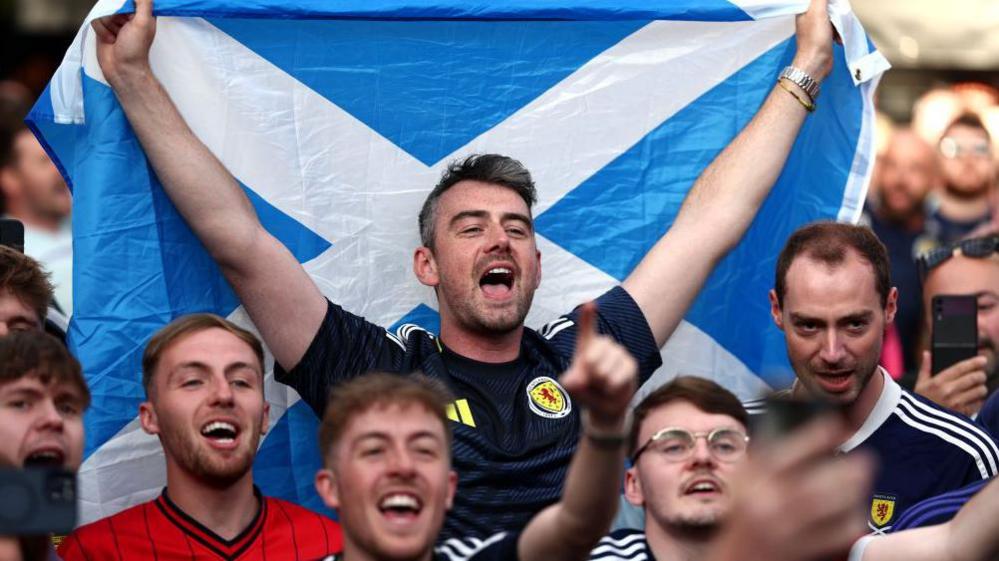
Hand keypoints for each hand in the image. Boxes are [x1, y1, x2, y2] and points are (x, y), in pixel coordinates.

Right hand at [92, 0, 156, 86]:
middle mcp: (128, 17)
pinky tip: (109, 40)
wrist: (122, 69)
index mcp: (141, 14)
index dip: (123, 4)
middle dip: (114, 15)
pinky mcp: (103, 29)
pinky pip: (95, 19)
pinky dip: (100, 30)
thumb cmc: (135, 49)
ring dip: (107, 25)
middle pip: (113, 3)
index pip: (130, 0)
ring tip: (115, 38)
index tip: (124, 15)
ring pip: (102, 11)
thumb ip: (143, 4)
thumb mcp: (143, 23)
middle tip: (121, 28)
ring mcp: (115, 23)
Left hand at [560, 302, 637, 430]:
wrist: (604, 406)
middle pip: (591, 358)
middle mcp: (604, 344)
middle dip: (587, 375)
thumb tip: (577, 381)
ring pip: (604, 371)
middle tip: (591, 381)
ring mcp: (618, 352)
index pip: (587, 328)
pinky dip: (610, 389)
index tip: (590, 302)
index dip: (588, 316)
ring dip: (599, 384)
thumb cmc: (585, 390)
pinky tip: (612, 389)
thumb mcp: (572, 387)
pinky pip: (616, 380)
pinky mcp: (631, 364)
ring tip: (601, 385)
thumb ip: (571, 382)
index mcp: (586, 344)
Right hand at [709, 416, 871, 560]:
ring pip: (835, 506)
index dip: (818, 435)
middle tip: (865, 458)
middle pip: (821, 482)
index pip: (789, 452)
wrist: (739, 559)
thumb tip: (790, 420)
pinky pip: (841, 532)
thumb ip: (763, 452)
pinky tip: (855, 509)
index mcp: (753, 481)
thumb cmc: (742, 513)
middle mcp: (771, 503)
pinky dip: (854, 519)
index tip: (838, 424)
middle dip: (850, 468)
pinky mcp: (806, 549)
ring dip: (856, 490)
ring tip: (862, 479)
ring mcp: (790, 529)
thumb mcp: (742, 479)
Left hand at [791, 0, 833, 81]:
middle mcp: (809, 18)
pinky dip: (839, 32)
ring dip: (839, 23)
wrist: (816, 62)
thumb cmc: (814, 40)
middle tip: (836, 18)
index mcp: (804, 10)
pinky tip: (838, 39)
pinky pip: (835, 28)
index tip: (835, 4)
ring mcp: (816, 27)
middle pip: (828, 6)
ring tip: (836, 31)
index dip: (828, 2)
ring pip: (833, 17)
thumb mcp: (817, 12)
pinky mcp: (824, 36)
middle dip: (836, 12)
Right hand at [915, 351, 988, 415]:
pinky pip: (979, 403)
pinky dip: (978, 400)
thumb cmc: (920, 402)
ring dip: (980, 388)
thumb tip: (927, 353)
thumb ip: (925, 367)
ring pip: (980, 390)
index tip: (983, 359)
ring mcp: (956, 403)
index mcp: (937, 382)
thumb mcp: (919, 384)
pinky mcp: (963, 414)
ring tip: (975, 388)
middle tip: (979, 375)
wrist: (919, 425)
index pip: (960, 368)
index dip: (974, 362)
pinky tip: (971, 400)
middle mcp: (948, 391)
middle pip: (974, 378)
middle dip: (980, 375)